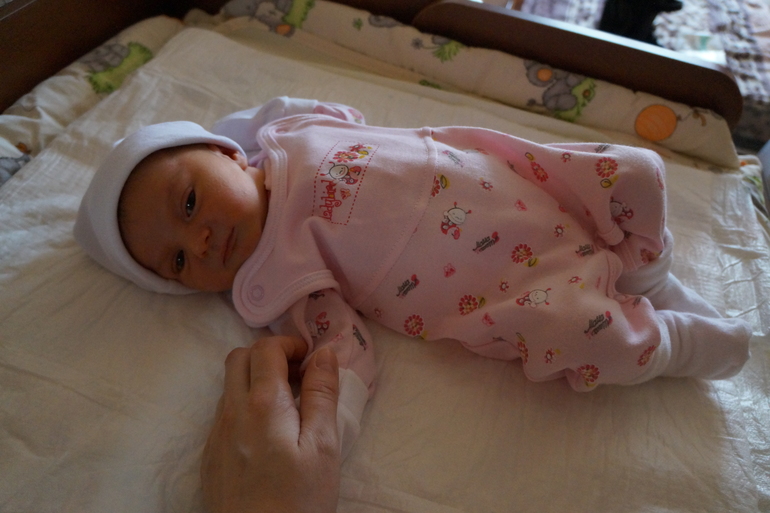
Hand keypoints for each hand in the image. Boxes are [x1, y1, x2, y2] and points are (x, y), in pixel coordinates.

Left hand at [201, 336, 340, 512]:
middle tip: (298, 376)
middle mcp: (232, 411)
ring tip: (287, 405)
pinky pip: (223, 413)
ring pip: (229, 385)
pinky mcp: (210, 455)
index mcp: (263, 403)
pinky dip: (245, 405)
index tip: (311, 359)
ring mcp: (215, 434)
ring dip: (255, 379)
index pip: (266, 348)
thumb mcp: (323, 446)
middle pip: (239, 357)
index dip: (290, 344)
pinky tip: (268, 433)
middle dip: (268, 355)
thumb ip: (322, 394)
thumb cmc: (299, 500)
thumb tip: (324, 353)